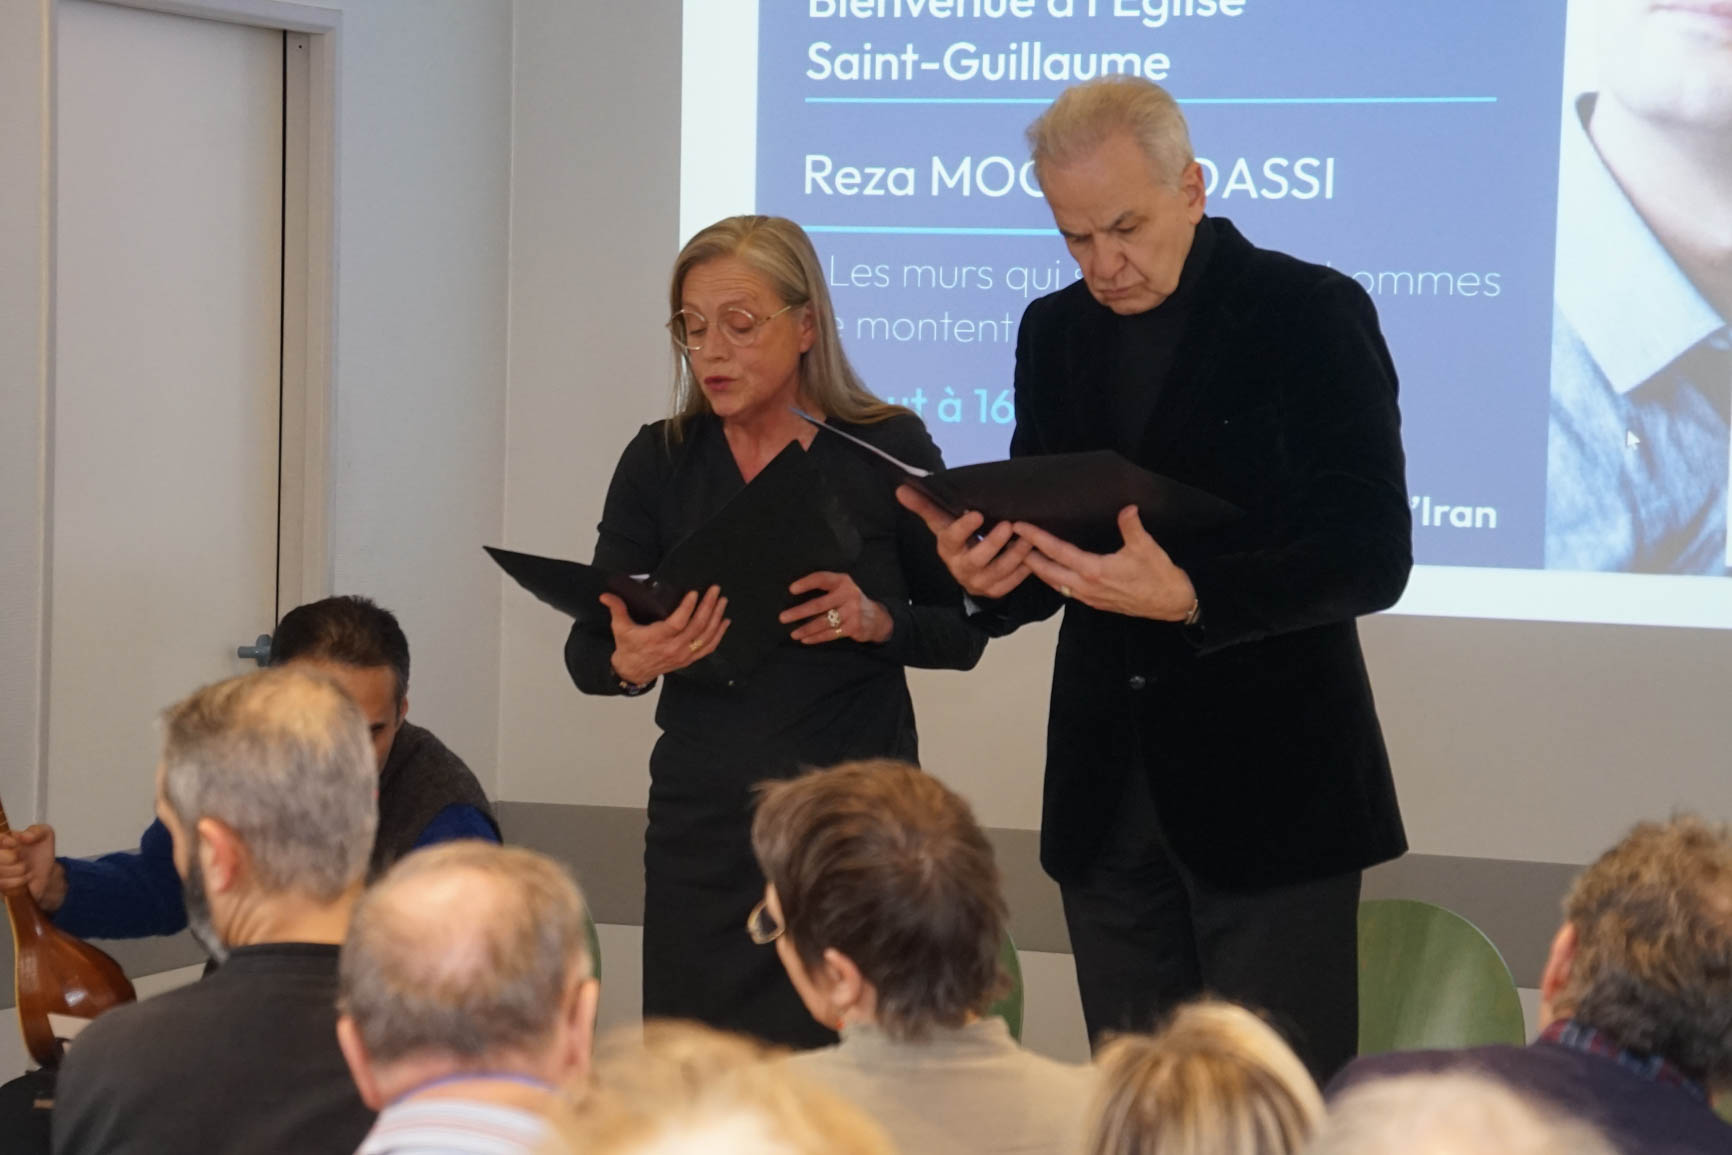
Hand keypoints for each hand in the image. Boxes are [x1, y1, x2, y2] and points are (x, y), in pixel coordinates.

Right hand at [0, 824, 67, 910]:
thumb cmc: (41, 851)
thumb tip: (22, 836)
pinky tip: (24, 880)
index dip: (3, 841)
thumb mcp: (46, 835)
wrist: (45, 873)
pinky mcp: (0, 885)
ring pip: (0, 872)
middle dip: (11, 858)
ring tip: (26, 870)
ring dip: (17, 871)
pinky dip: (17, 883)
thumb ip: (37, 831)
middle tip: (23, 860)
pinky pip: (2, 884)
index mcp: (3, 840)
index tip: (15, 844)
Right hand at [603, 585, 730, 685]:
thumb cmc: (628, 648)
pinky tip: (725, 621)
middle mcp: (673, 648)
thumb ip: (617, 609)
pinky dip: (719, 634)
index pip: (677, 623)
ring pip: (706, 636)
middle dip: (708, 606)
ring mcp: (683, 655)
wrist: (633, 672)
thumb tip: (606, 595)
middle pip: (697, 627)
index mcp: (657, 639)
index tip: (694, 593)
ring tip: (722, 601)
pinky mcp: (688, 659)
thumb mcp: (620, 628)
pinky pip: (708, 648)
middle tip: (715, 590)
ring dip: (716, 618)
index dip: (688, 608)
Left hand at [780, 571, 891, 644]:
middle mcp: (849, 595)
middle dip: (799, 612)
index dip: (806, 583)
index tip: (791, 589)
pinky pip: (830, 634)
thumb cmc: (851, 602)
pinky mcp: (853, 627)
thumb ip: (826, 589)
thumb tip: (795, 596)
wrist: (877, 618)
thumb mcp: (842, 589)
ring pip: (823, 622)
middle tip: (783, 617)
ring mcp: (852, 612)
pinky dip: (816, 638)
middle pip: (819, 604)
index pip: (822, 579)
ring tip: (792, 634)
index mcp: (843, 581)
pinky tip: (805, 639)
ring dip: (805, 629)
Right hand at [895, 485, 1035, 599]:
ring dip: (1016, 554)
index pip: (951, 538)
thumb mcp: (942, 523)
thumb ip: (924, 505)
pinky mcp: (996, 591)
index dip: (963, 528)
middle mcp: (961, 568)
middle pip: (977, 558)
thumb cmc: (957, 539)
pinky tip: (1033, 553)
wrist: (968, 571)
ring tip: (1028, 536)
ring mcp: (979, 583)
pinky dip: (1024, 568)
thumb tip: (900, 489)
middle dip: (994, 543)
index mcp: (947, 549)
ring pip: (1000, 570)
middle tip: (1009, 525)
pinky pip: (1013, 581)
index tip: (976, 514)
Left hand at [1014, 506, 1196, 621]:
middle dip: (1026, 557)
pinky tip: (1052, 572)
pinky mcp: (1095, 602)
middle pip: (1047, 571)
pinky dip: (1053, 579)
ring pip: (1055, 583)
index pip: (1057, 552)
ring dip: (1038, 570)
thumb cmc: (1159, 576)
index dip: (1036, 538)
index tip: (1020, 527)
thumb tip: (1126, 507)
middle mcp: (1086, 586)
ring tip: (1023, 556)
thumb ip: (1132, 526)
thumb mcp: (1146, 548)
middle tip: (1009, 542)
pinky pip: (1066, 590)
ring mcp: (1089, 597)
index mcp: (1094, 571)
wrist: (1171, 603)